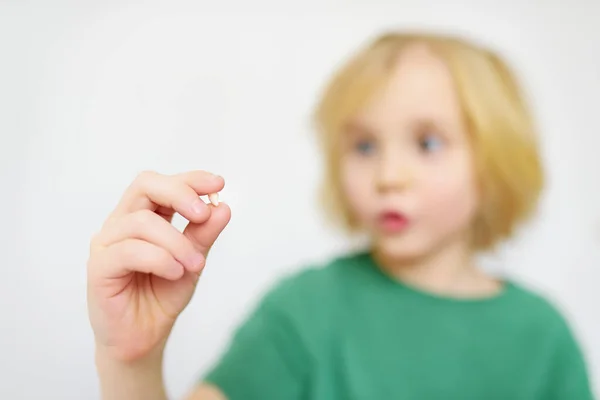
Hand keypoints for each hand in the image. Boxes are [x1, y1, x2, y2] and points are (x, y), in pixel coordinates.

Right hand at [87, 170, 230, 362]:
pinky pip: (130, 251)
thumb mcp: (193, 261)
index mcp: (143, 215)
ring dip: (177, 242)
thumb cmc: (163, 295)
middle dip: (180, 194)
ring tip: (194, 265)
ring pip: (142, 222)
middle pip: (145, 186)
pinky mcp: (98, 267)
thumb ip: (203, 234)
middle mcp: (121, 223)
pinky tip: (175, 272)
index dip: (190, 179)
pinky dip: (160, 259)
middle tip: (203, 214)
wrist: (143, 338)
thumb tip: (222, 207)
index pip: (162, 184)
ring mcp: (106, 243)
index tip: (218, 184)